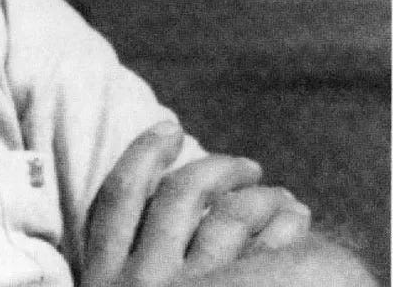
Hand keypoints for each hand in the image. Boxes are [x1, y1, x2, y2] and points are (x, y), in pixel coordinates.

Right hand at [82, 122, 312, 286]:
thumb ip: (122, 268)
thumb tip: (161, 216)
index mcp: (103, 277)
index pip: (119, 196)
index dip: (143, 152)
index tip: (169, 127)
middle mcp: (142, 281)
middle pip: (180, 197)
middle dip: (217, 169)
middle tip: (247, 167)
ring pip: (228, 218)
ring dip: (260, 197)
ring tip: (282, 198)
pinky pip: (267, 254)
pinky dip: (283, 228)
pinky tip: (295, 221)